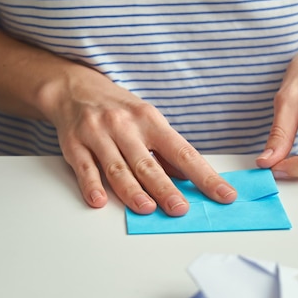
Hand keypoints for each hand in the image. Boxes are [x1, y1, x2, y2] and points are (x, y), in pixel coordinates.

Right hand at [43, 65, 236, 214]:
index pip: (183, 152)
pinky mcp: (74, 144)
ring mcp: (99, 135)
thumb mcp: (148, 121)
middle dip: (165, 187)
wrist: (75, 89)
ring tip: (146, 208)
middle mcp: (126, 126)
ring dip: (132, 190)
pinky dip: (92, 185)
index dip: (205, 176)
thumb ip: (166, 152)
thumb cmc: (118, 109)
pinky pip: (84, 167)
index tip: (223, 194)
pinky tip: (100, 201)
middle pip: (148, 163)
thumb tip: (189, 179)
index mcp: (151, 121)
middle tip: (180, 208)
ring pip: (117, 167)